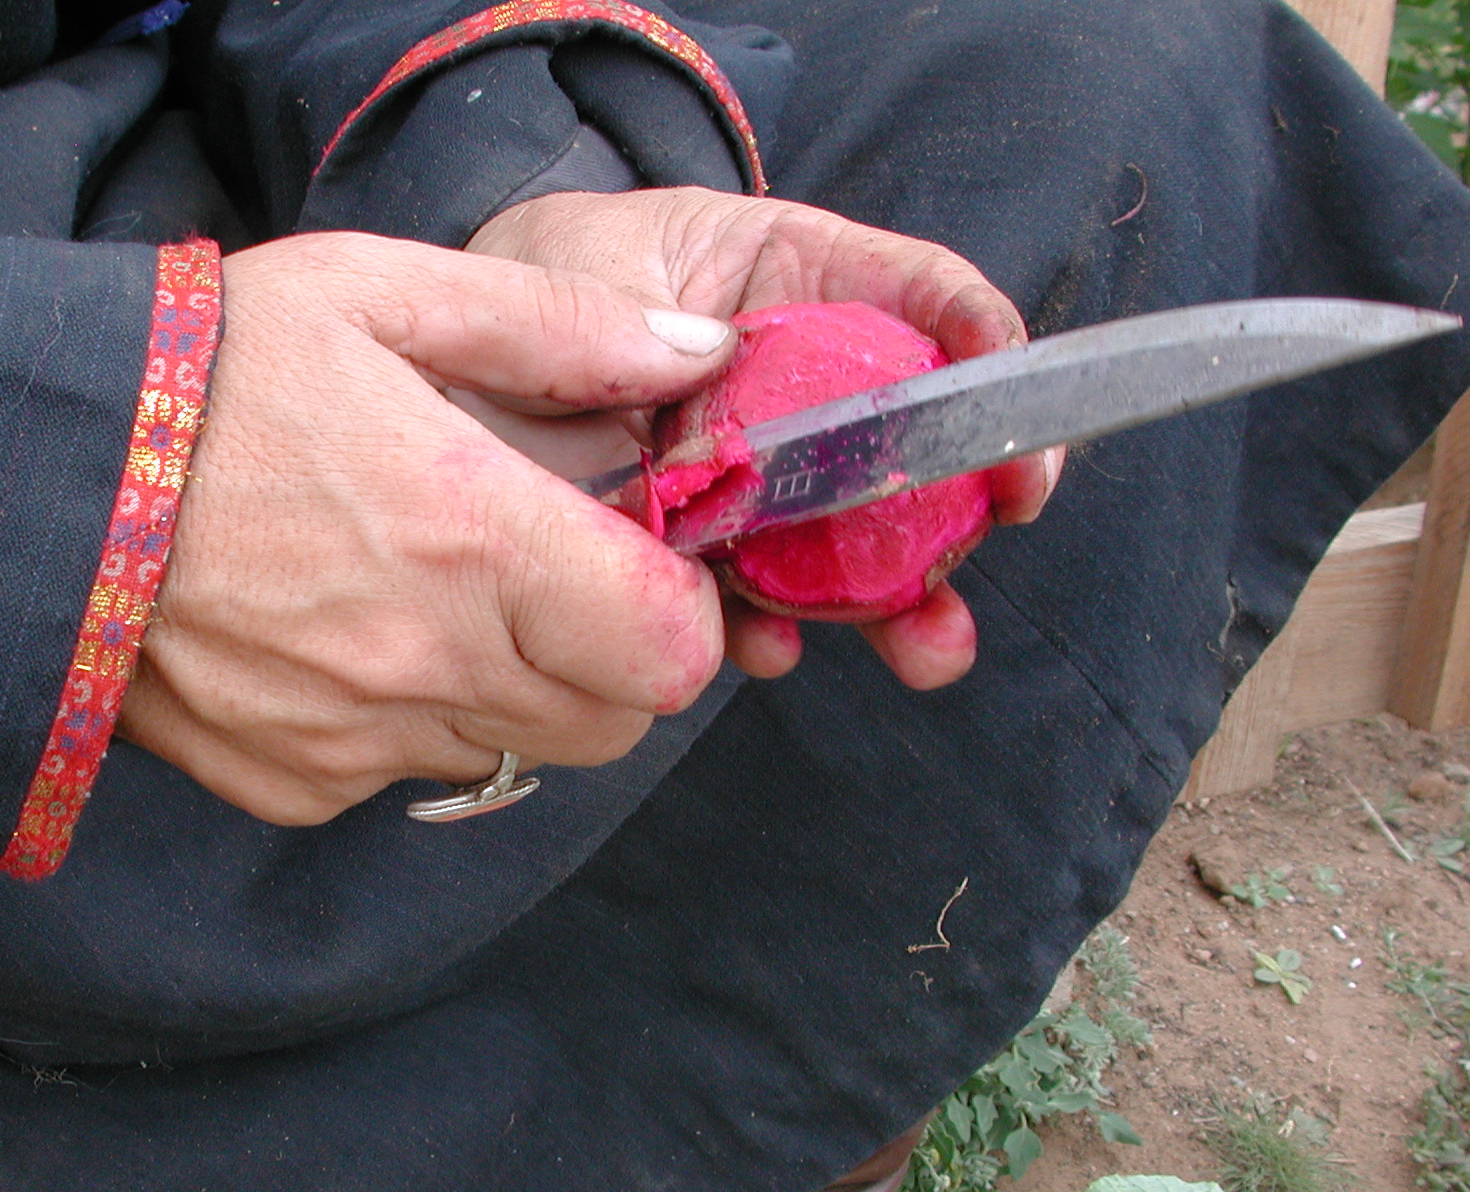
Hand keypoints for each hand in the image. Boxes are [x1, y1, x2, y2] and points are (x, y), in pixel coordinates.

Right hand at [117, 231, 739, 825]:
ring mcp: (354, 740)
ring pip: (513, 751)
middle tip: (550, 574)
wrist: (18, 476)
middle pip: (613, 722)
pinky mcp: (290, 784)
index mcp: (472, 538)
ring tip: (430, 592)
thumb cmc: (202, 368)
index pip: (671, 651)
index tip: (644, 560)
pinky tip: (341, 638)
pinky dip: (405, 722)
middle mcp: (425, 662)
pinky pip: (402, 775)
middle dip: (612, 658)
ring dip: (512, 689)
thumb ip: (557, 328)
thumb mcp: (379, 294)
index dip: (683, 613)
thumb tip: (697, 354)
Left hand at [467, 188, 1065, 686]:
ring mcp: (760, 477)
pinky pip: (756, 598)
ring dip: (895, 600)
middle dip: (965, 502)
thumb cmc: (535, 275)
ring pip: (851, 540)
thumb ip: (646, 317)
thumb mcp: (587, 266)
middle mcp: (799, 387)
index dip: (983, 349)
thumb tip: (712, 371)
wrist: (452, 360)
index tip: (1017, 407)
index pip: (920, 300)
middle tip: (1001, 525)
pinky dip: (769, 630)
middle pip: (910, 443)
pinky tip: (765, 645)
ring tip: (926, 647)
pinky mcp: (706, 550)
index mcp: (798, 284)